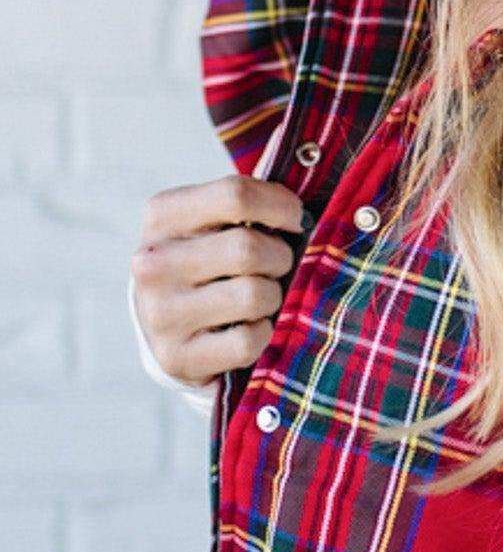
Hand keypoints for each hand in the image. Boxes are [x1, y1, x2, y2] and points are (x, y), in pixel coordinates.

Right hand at [130, 174, 305, 388]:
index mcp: (162, 216)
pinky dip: (263, 334)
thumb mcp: (210, 221)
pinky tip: (248, 327)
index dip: (281, 206)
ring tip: (259, 297)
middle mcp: (151, 263)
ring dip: (272, 297)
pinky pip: (249, 340)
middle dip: (280, 257)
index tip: (293, 220)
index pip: (236, 195)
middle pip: (248, 248)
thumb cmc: (204, 260)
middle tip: (276, 265)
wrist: (162, 322)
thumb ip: (248, 204)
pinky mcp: (177, 356)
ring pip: (254, 296)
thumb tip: (301, 210)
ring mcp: (161, 313)